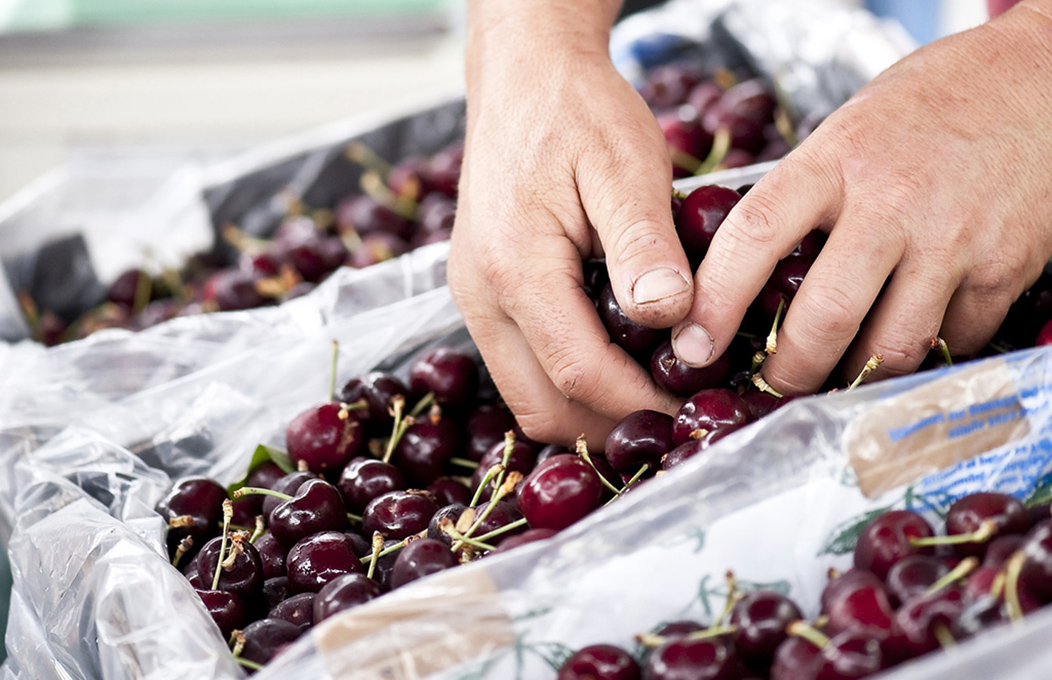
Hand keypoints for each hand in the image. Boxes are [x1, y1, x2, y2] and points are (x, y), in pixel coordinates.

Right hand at [449, 1, 689, 443]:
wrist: (524, 78)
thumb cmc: (577, 111)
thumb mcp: (627, 164)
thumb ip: (645, 244)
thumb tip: (670, 318)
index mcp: (514, 267)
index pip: (578, 372)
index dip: (642, 405)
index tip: (695, 411)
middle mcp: (480, 296)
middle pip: (542, 406)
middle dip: (612, 427)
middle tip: (678, 422)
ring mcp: (475, 299)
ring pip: (527, 396)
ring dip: (589, 412)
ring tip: (653, 400)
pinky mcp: (484, 296)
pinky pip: (522, 368)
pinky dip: (569, 386)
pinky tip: (618, 368)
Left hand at [671, 2, 1051, 392]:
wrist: (1037, 77)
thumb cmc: (927, 106)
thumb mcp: (845, 131)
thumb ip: (800, 196)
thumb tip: (737, 273)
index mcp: (833, 161)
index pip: (753, 236)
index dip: (715, 302)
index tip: (693, 347)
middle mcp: (892, 201)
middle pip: (826, 316)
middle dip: (790, 371)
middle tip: (773, 387)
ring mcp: (952, 237)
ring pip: (892, 345)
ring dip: (856, 377)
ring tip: (836, 380)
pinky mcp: (1006, 266)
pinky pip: (954, 339)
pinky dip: (925, 355)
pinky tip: (906, 341)